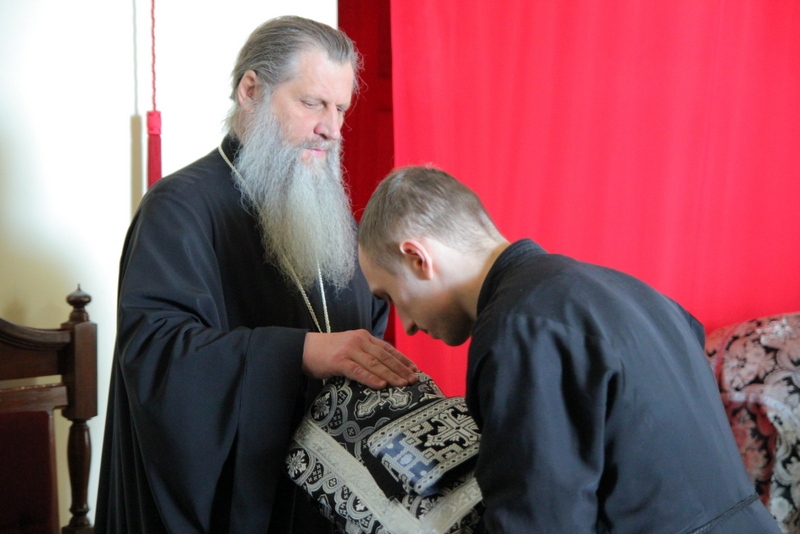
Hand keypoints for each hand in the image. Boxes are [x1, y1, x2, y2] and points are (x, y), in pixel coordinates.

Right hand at [302, 329, 418, 388]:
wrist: (302, 348)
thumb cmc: (327, 352)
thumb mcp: (350, 348)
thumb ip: (365, 354)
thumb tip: (383, 369)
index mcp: (364, 337)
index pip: (388, 348)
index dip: (403, 359)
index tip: (415, 369)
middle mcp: (359, 340)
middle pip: (385, 356)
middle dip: (401, 369)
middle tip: (414, 380)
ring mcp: (349, 350)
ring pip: (375, 363)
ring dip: (391, 374)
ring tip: (403, 384)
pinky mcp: (338, 360)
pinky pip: (358, 370)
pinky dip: (371, 378)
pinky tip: (381, 385)